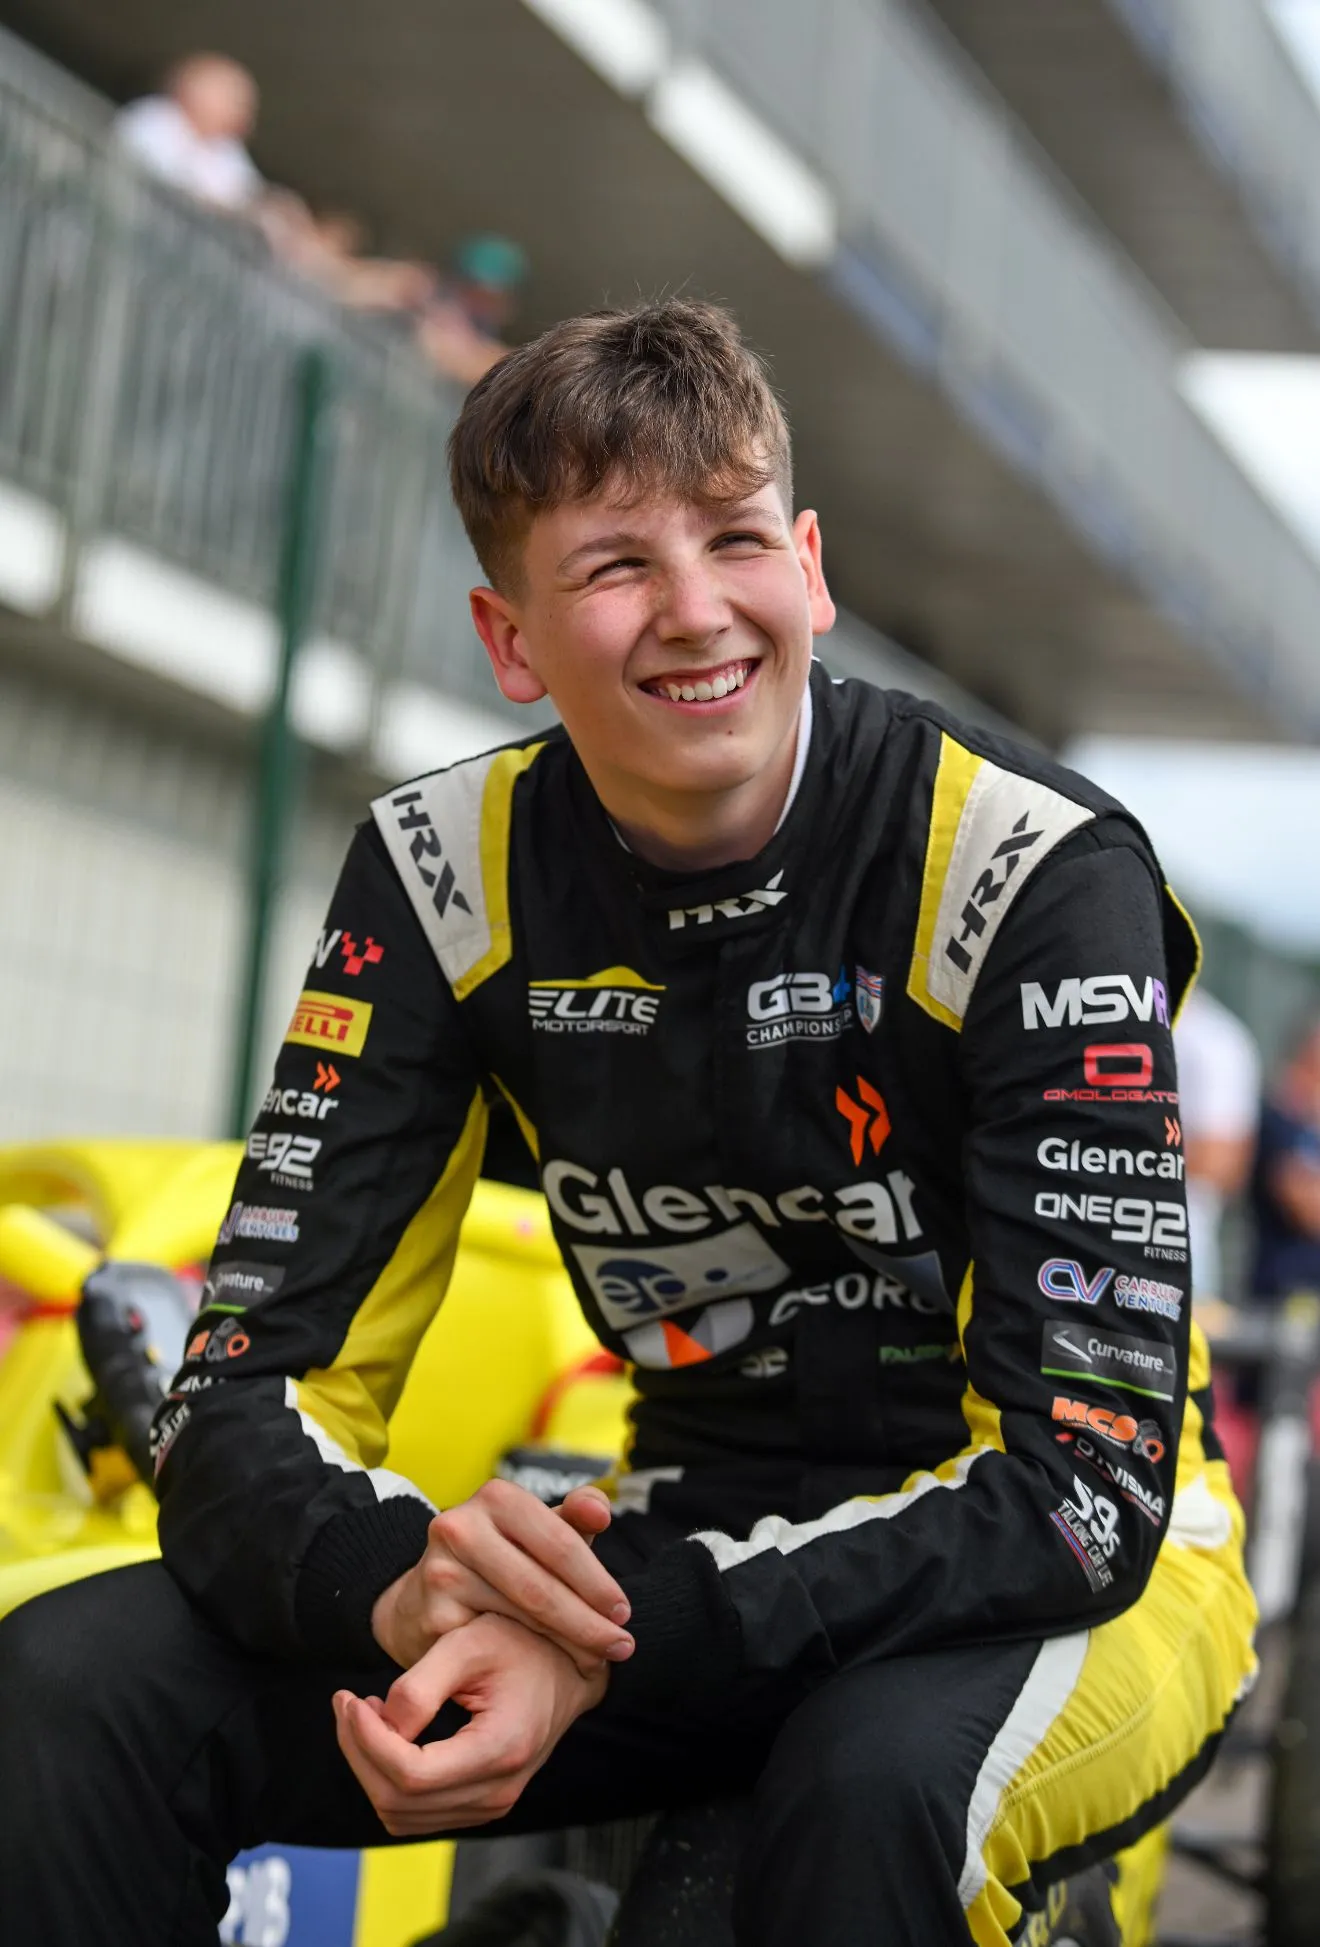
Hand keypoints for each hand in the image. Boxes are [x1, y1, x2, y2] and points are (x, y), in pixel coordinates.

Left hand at [335, 1613, 605, 1832]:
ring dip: (368, 1767)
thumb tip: (381, 1724)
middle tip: (347, 1702)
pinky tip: (389, 1735)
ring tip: (365, 1715)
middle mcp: (497, 1792)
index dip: (366, 1741)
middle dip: (358, 1751)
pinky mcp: (479, 1803)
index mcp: (500, 1750)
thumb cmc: (523, 1644)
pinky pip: (415, 1813)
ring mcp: (490, 1804)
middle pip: (398, 1800)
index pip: (411, 1775)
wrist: (568, 1668)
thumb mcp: (470, 1643)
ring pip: (400, 1814)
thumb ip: (421, 1685)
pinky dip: (387, 1780)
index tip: (349, 1699)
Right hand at [371, 1479, 632, 1675]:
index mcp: (496, 1497)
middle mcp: (462, 1526)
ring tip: (599, 1660)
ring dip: (568, 1642)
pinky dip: (530, 1657)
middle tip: (622, 1645)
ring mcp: (442, 1570)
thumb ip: (572, 1518)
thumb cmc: (496, 1560)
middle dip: (588, 1620)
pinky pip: (494, 1641)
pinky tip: (556, 1668)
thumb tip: (601, 1510)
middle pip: (541, 1584)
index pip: (560, 1541)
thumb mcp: (532, 1533)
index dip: (597, 1580)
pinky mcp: (432, 1613)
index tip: (625, 1611)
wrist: (422, 1598)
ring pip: (521, 1614)